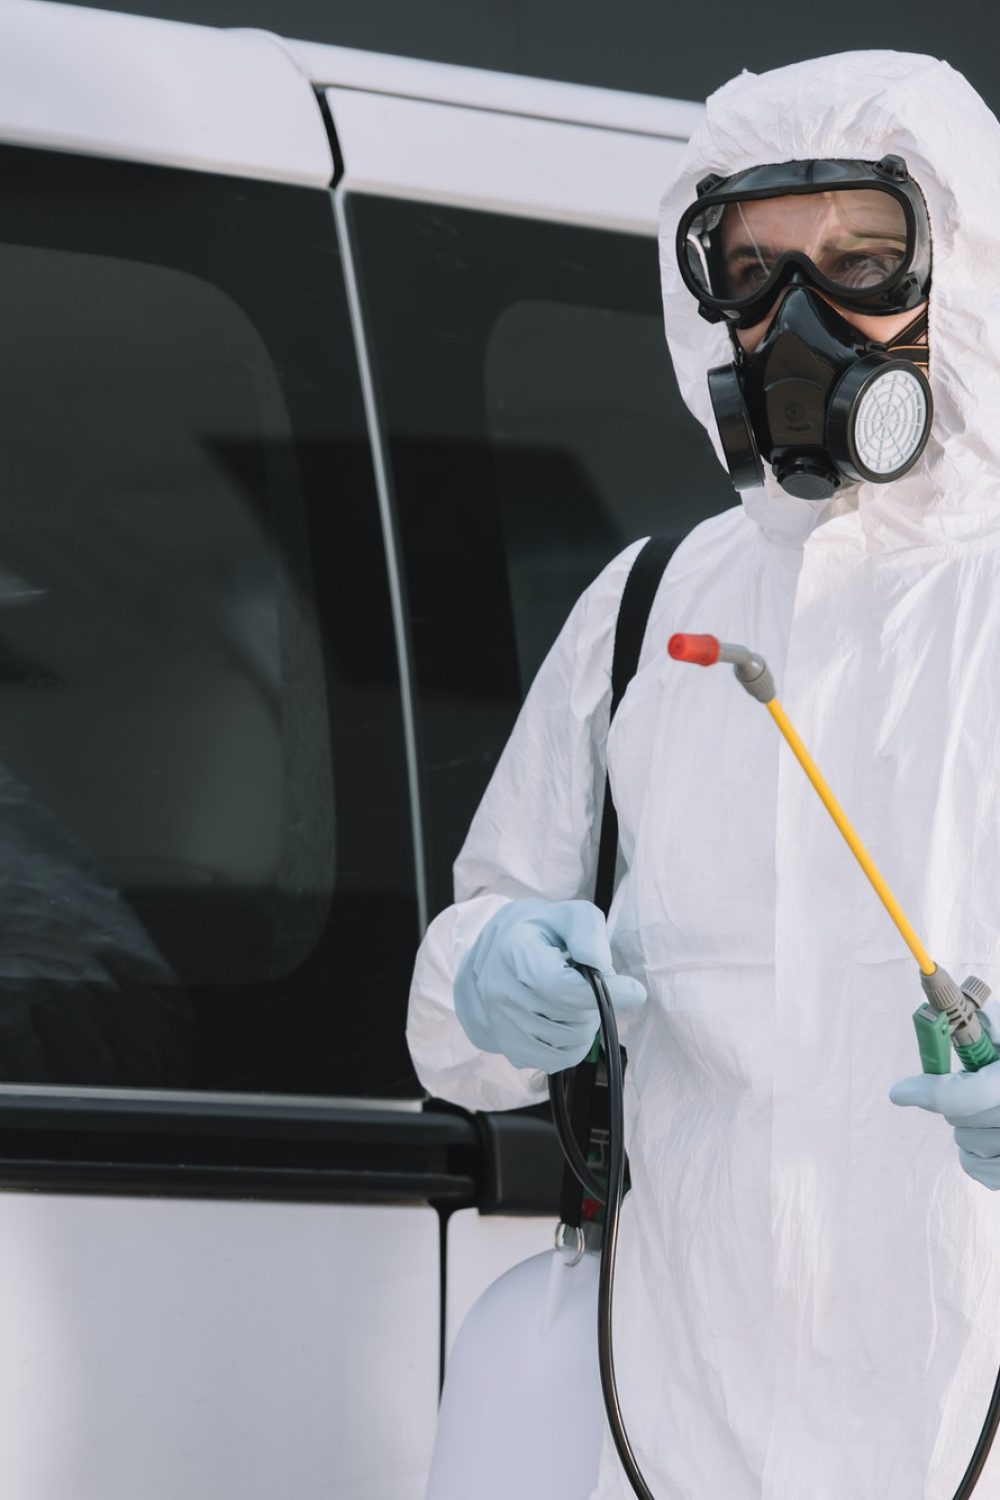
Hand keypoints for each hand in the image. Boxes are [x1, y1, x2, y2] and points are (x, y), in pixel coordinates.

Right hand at [454, 898, 646, 1073]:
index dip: (601, 992)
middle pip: (570, 1016)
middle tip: (587, 983)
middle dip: (594, 1002)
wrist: (500, 954)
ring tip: (575, 999)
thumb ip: (587, 932)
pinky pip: (558, 1060)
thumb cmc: (544, 933)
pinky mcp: (510, 1048)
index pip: (559, 986)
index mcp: (514, 954)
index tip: (634, 990)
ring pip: (568, 1041)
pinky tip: (567, 1020)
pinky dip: (573, 1045)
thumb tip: (599, 965)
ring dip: (585, 1023)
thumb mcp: (570, 915)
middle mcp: (501, 992)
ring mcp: (503, 1024)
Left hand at [889, 1000, 999, 1188]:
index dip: (930, 1092)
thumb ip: (989, 1023)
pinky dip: (972, 1155)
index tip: (900, 1092)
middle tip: (971, 1083)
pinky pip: (978, 1170)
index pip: (967, 1096)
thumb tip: (945, 1020)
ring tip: (986, 1108)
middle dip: (954, 1100)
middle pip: (962, 1120)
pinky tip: (987, 1134)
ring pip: (966, 1144)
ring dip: (965, 1126)